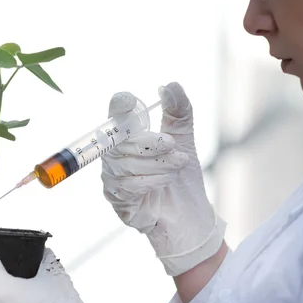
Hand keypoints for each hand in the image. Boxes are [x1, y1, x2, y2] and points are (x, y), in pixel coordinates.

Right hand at [101, 82, 225, 275]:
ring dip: (158, 164)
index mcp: (128, 136)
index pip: (115, 115)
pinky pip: (128, 185)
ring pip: (126, 163)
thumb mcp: (184, 140)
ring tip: (177, 167)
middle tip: (174, 147)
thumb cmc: (182, 177)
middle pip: (121, 140)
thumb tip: (171, 85)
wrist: (189, 216)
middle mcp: (114, 155)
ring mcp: (112, 178)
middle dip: (151, 143)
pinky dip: (151, 182)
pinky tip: (164, 183)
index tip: (131, 101)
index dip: (120, 106)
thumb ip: (178, 113)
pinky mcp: (116, 200)